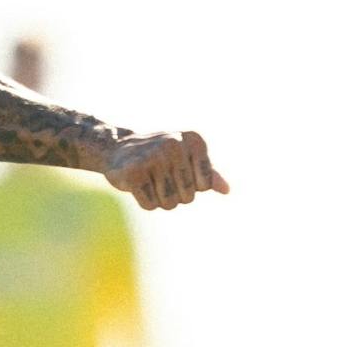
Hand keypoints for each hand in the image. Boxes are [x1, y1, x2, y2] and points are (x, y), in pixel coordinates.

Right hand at [102, 131, 229, 210]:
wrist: (119, 149)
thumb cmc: (159, 156)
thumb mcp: (187, 160)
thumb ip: (209, 174)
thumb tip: (227, 190)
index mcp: (193, 140)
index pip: (205, 184)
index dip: (192, 185)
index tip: (177, 170)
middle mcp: (174, 145)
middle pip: (188, 197)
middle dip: (174, 195)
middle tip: (159, 176)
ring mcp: (153, 157)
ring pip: (169, 203)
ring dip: (159, 199)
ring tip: (149, 180)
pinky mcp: (134, 172)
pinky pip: (150, 205)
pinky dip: (145, 202)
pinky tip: (137, 185)